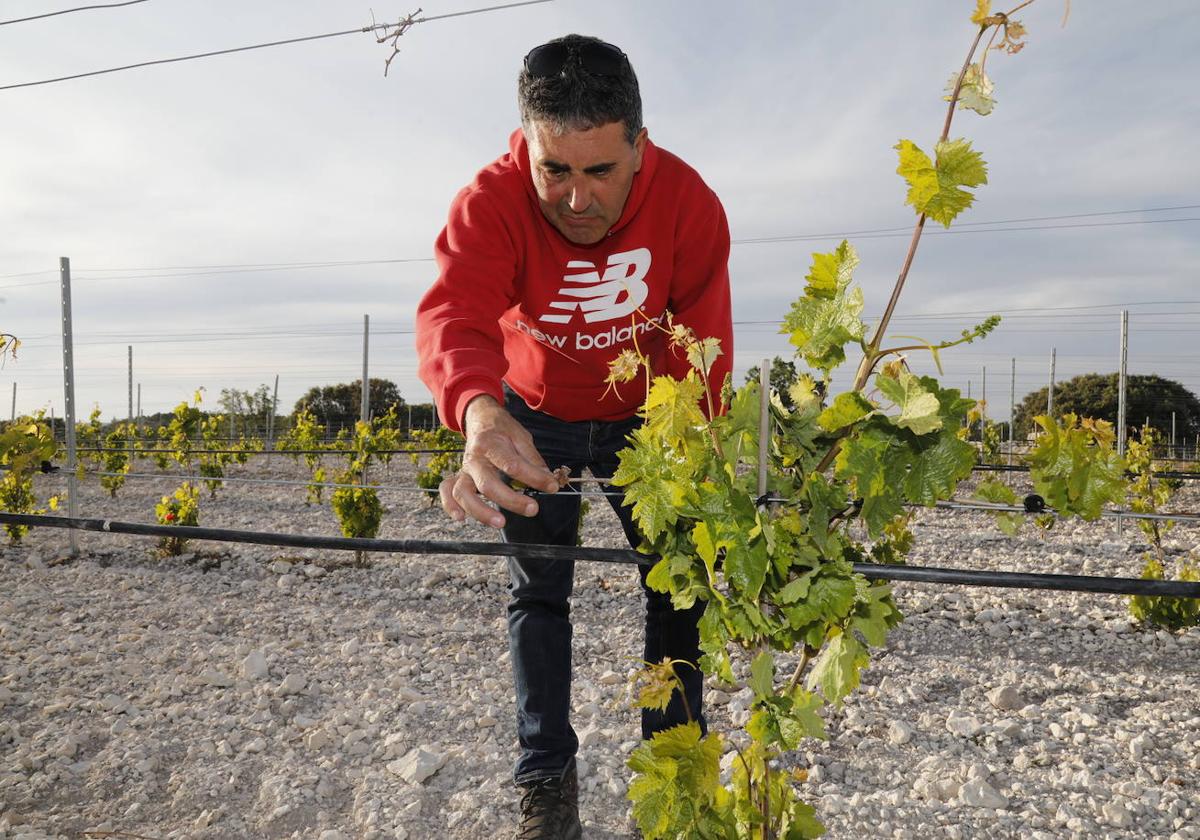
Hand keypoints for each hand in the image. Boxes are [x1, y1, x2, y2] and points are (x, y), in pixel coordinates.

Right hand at [439, 395, 559, 528]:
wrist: (481, 418)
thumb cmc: (502, 430)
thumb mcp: (521, 436)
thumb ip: (533, 459)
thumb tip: (548, 480)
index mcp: (490, 444)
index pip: (512, 465)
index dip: (534, 478)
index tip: (552, 486)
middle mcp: (474, 458)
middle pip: (488, 484)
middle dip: (511, 500)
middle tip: (533, 509)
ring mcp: (464, 469)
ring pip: (463, 492)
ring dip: (480, 511)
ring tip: (500, 522)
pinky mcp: (459, 477)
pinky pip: (447, 492)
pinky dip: (450, 506)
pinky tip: (461, 518)